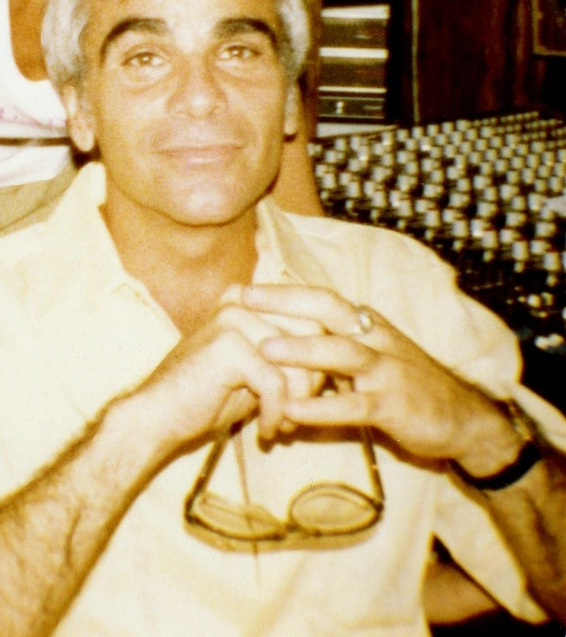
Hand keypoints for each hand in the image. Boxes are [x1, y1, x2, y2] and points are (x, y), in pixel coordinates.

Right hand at [133, 298, 326, 456]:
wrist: (158, 417)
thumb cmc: (208, 396)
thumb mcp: (256, 368)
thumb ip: (289, 355)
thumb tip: (337, 361)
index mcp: (248, 298)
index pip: (311, 316)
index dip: (319, 359)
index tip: (310, 396)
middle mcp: (242, 300)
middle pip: (311, 333)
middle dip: (312, 380)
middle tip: (295, 414)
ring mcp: (234, 319)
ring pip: (297, 361)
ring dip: (296, 402)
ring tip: (281, 426)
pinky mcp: (229, 347)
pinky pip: (277, 384)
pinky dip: (277, 415)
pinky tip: (265, 432)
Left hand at [239, 284, 518, 469]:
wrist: (463, 419)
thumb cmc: (406, 385)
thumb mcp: (370, 356)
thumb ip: (333, 346)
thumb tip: (283, 336)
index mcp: (365, 324)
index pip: (321, 297)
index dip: (283, 291)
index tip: (244, 288)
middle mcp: (375, 338)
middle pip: (327, 309)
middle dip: (286, 302)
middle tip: (244, 300)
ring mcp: (386, 371)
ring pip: (341, 353)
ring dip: (302, 349)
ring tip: (264, 349)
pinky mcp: (392, 407)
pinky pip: (353, 405)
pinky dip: (322, 407)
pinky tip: (292, 411)